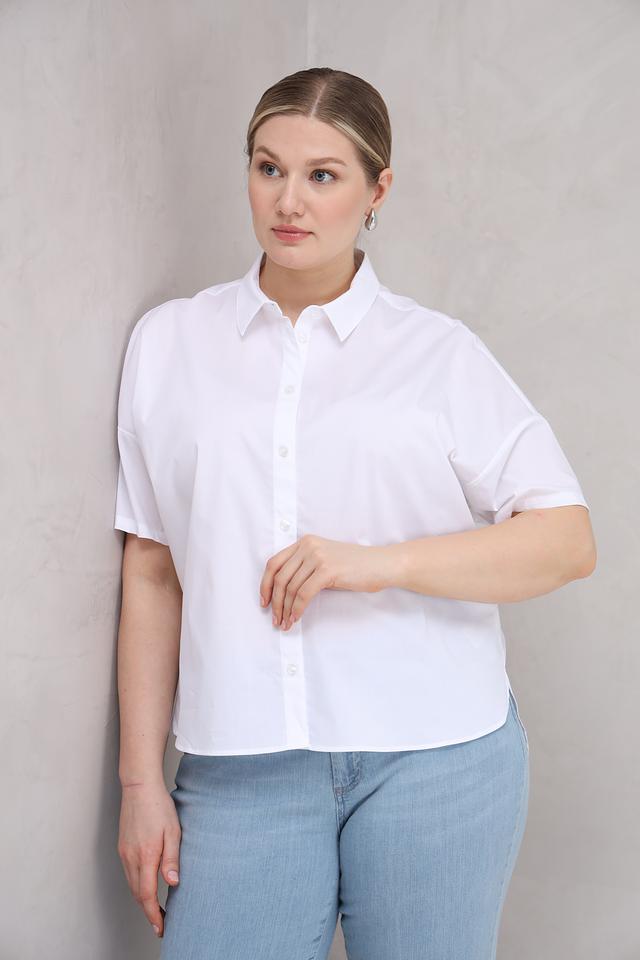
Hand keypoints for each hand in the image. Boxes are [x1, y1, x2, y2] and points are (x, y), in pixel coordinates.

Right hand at [117, 782, 181, 939]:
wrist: (139, 787)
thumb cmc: (159, 806)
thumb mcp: (173, 831)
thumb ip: (172, 859)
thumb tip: (172, 884)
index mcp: (146, 855)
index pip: (146, 895)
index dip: (153, 915)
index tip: (160, 928)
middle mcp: (131, 857)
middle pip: (137, 894)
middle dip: (148, 911)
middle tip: (161, 924)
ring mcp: (124, 852)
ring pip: (131, 885)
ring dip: (142, 900)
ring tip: (155, 909)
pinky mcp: (122, 847)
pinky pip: (129, 873)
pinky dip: (137, 885)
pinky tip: (146, 886)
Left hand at [259, 534, 392, 629]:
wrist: (382, 564)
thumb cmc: (356, 567)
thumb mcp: (325, 561)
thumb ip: (305, 568)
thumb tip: (284, 593)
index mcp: (305, 542)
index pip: (274, 563)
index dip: (265, 584)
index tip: (264, 602)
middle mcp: (308, 546)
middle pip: (280, 577)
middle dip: (275, 601)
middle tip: (275, 619)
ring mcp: (318, 557)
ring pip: (291, 587)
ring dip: (285, 609)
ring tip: (285, 623)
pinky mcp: (327, 570)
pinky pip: (304, 594)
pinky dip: (297, 609)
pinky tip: (296, 618)